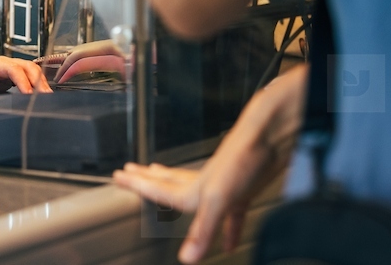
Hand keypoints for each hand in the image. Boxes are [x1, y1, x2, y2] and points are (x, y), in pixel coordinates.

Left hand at [0, 54, 52, 98]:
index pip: (12, 69)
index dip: (23, 80)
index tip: (29, 94)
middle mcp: (0, 63)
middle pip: (25, 66)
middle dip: (37, 79)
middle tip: (45, 97)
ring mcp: (6, 69)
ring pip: (29, 69)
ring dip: (40, 81)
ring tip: (47, 97)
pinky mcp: (9, 77)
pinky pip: (27, 76)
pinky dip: (36, 84)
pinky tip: (41, 95)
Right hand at [113, 66, 306, 262]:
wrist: (271, 137)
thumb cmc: (244, 160)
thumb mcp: (221, 200)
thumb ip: (204, 229)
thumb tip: (186, 258)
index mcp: (193, 189)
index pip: (158, 189)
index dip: (137, 185)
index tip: (119, 177)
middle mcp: (203, 186)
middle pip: (168, 183)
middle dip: (147, 180)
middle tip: (130, 173)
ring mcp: (223, 188)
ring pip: (193, 193)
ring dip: (177, 196)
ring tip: (165, 198)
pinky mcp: (243, 191)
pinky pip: (230, 215)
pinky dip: (228, 230)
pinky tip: (230, 243)